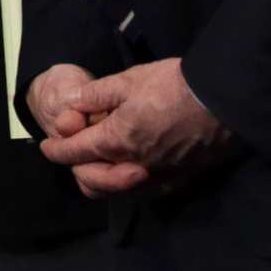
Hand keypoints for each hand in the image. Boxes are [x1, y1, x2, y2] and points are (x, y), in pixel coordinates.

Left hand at [36, 57, 232, 198]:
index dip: (57, 150)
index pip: (76, 152)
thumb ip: (96, 95)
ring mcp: (160, 175)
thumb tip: (71, 104)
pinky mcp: (181, 177)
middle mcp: (136, 165)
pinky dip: (132, 184)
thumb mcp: (128, 80)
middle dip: (78, 169)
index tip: (47, 147)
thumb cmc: (173, 84)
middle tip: (72, 154)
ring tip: (98, 163)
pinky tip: (131, 169)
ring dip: (104, 179)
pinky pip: (148, 190)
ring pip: (120, 190)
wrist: (224, 98)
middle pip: (95, 180)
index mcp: (117, 140)